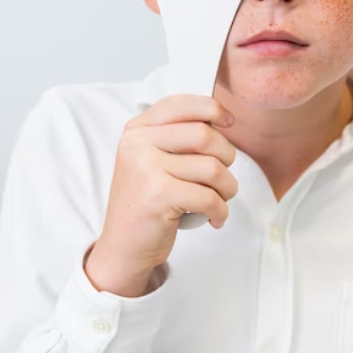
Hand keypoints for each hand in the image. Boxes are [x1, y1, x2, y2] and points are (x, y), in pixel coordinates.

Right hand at [84, 95, 236, 296]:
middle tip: (222, 177)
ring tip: (219, 199)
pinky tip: (215, 218)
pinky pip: (209, 197)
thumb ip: (178, 136)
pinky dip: (220, 211)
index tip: (229, 122)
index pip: (182, 104)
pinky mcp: (158, 196)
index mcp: (137, 129)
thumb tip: (223, 118)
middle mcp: (137, 144)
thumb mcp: (152, 159)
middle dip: (227, 156)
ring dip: (227, 187)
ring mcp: (145, 169)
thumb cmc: (147, 202)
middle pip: (205, 135)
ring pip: (212, 167)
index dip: (213, 109)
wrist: (123, 248)